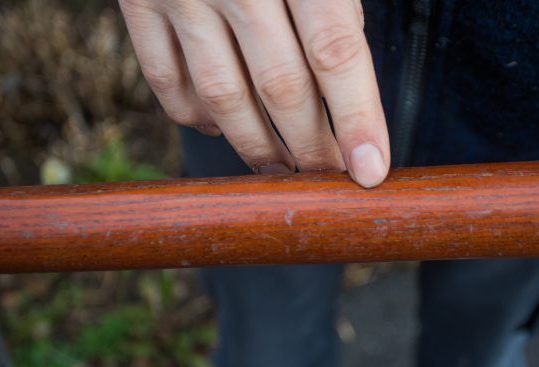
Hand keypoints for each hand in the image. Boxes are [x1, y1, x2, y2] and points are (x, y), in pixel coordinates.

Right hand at [119, 0, 389, 187]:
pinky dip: (196, 116)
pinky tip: (223, 130)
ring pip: (224, 98)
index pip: (335, 52)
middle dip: (312, 146)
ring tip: (283, 171)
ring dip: (258, 147)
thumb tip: (355, 88)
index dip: (358, 119)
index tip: (372, 171)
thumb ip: (338, 2)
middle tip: (329, 177)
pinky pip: (167, 80)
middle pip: (281, 88)